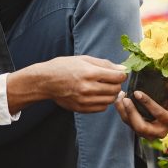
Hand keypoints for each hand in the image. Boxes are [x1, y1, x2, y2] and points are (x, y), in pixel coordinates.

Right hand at [7, 55, 126, 113]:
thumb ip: (104, 64)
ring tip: (104, 87)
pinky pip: (101, 108)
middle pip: (115, 89)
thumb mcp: (84, 59)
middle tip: (112, 80)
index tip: (119, 73)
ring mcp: (84, 100)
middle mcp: (87, 88)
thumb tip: (122, 69)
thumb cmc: (64, 67)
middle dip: (117, 84)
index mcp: (89, 73)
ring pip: (110, 100)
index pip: (117, 77)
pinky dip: (103, 102)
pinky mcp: (81, 108)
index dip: (122, 74)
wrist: (45, 81)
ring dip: (111, 94)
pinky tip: (97, 95)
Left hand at [114, 89, 167, 140]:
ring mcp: (148, 134)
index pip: (159, 114)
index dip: (148, 103)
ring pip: (132, 125)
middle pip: (142, 127)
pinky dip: (121, 111)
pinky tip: (119, 99)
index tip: (137, 93)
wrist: (166, 115)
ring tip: (120, 96)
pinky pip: (127, 122)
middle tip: (125, 99)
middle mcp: (160, 132)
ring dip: (123, 111)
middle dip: (132, 112)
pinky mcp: (139, 131)